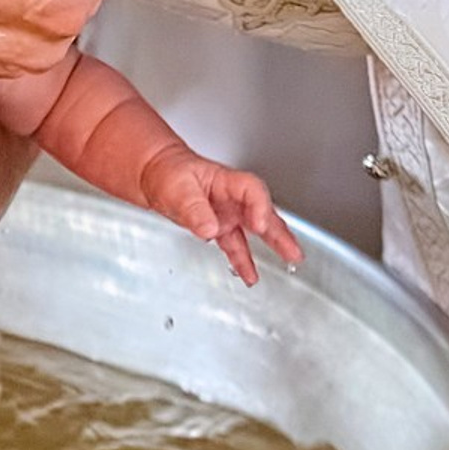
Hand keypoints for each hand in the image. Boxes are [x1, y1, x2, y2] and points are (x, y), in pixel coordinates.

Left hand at [139, 150, 302, 286]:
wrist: (155, 175)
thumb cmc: (168, 172)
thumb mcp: (178, 188)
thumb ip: (194, 209)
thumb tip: (209, 228)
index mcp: (226, 181)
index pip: (252, 190)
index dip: (259, 206)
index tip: (258, 224)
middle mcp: (232, 198)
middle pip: (263, 211)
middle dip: (280, 231)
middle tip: (293, 250)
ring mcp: (228, 213)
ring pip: (256, 231)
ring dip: (273, 245)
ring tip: (290, 261)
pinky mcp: (220, 227)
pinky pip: (236, 245)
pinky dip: (243, 261)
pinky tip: (250, 276)